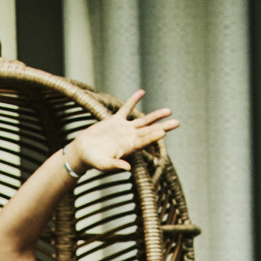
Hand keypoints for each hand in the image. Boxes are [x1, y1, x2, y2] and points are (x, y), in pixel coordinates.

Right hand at [66, 90, 180, 174]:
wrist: (83, 152)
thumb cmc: (93, 160)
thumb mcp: (104, 164)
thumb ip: (115, 165)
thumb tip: (128, 168)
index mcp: (128, 148)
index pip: (144, 141)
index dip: (153, 137)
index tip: (163, 132)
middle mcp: (129, 138)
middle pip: (149, 131)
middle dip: (163, 126)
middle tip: (177, 123)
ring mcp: (123, 129)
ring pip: (143, 120)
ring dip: (155, 116)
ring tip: (168, 111)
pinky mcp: (115, 121)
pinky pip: (126, 109)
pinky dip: (133, 100)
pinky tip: (142, 92)